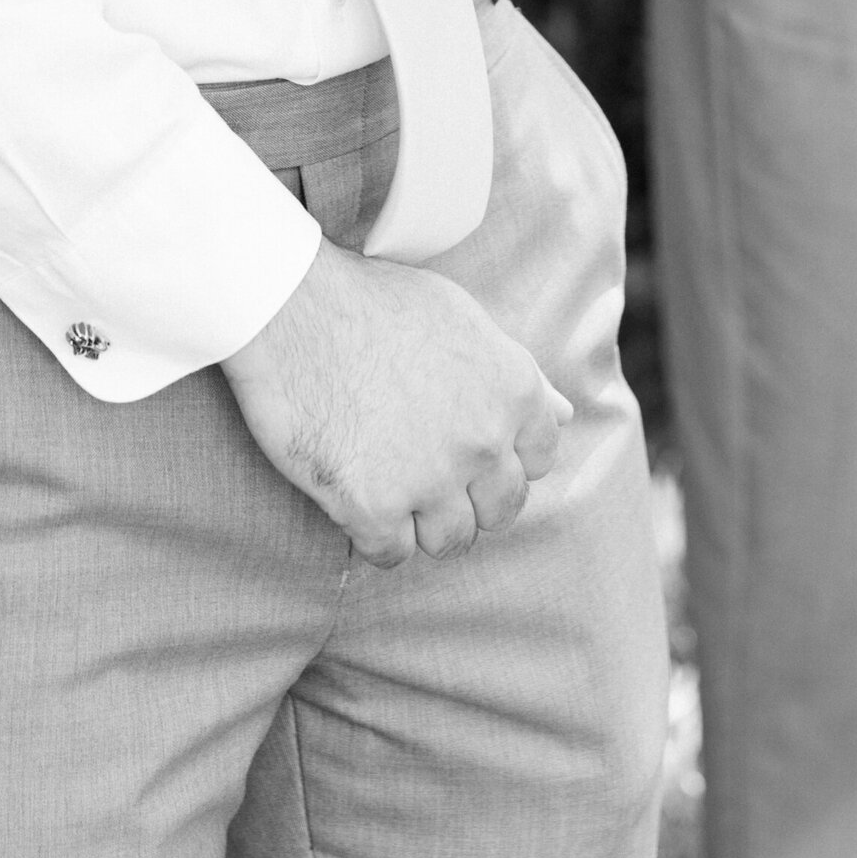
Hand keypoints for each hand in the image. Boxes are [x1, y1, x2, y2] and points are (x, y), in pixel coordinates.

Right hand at [221, 236, 568, 566]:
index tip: (466, 448)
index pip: (537, 461)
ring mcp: (431, 479)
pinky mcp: (374, 507)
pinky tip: (355, 499)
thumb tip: (565, 416)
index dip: (500, 458)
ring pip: (450, 540)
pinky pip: (392, 555)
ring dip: (421, 521)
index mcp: (513, 390)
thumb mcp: (462, 320)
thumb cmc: (373, 302)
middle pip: (498, 511)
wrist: (291, 304)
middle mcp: (483, 440)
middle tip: (421, 469)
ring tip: (387, 483)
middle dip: (465, 496)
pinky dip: (375, 535)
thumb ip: (517, 376)